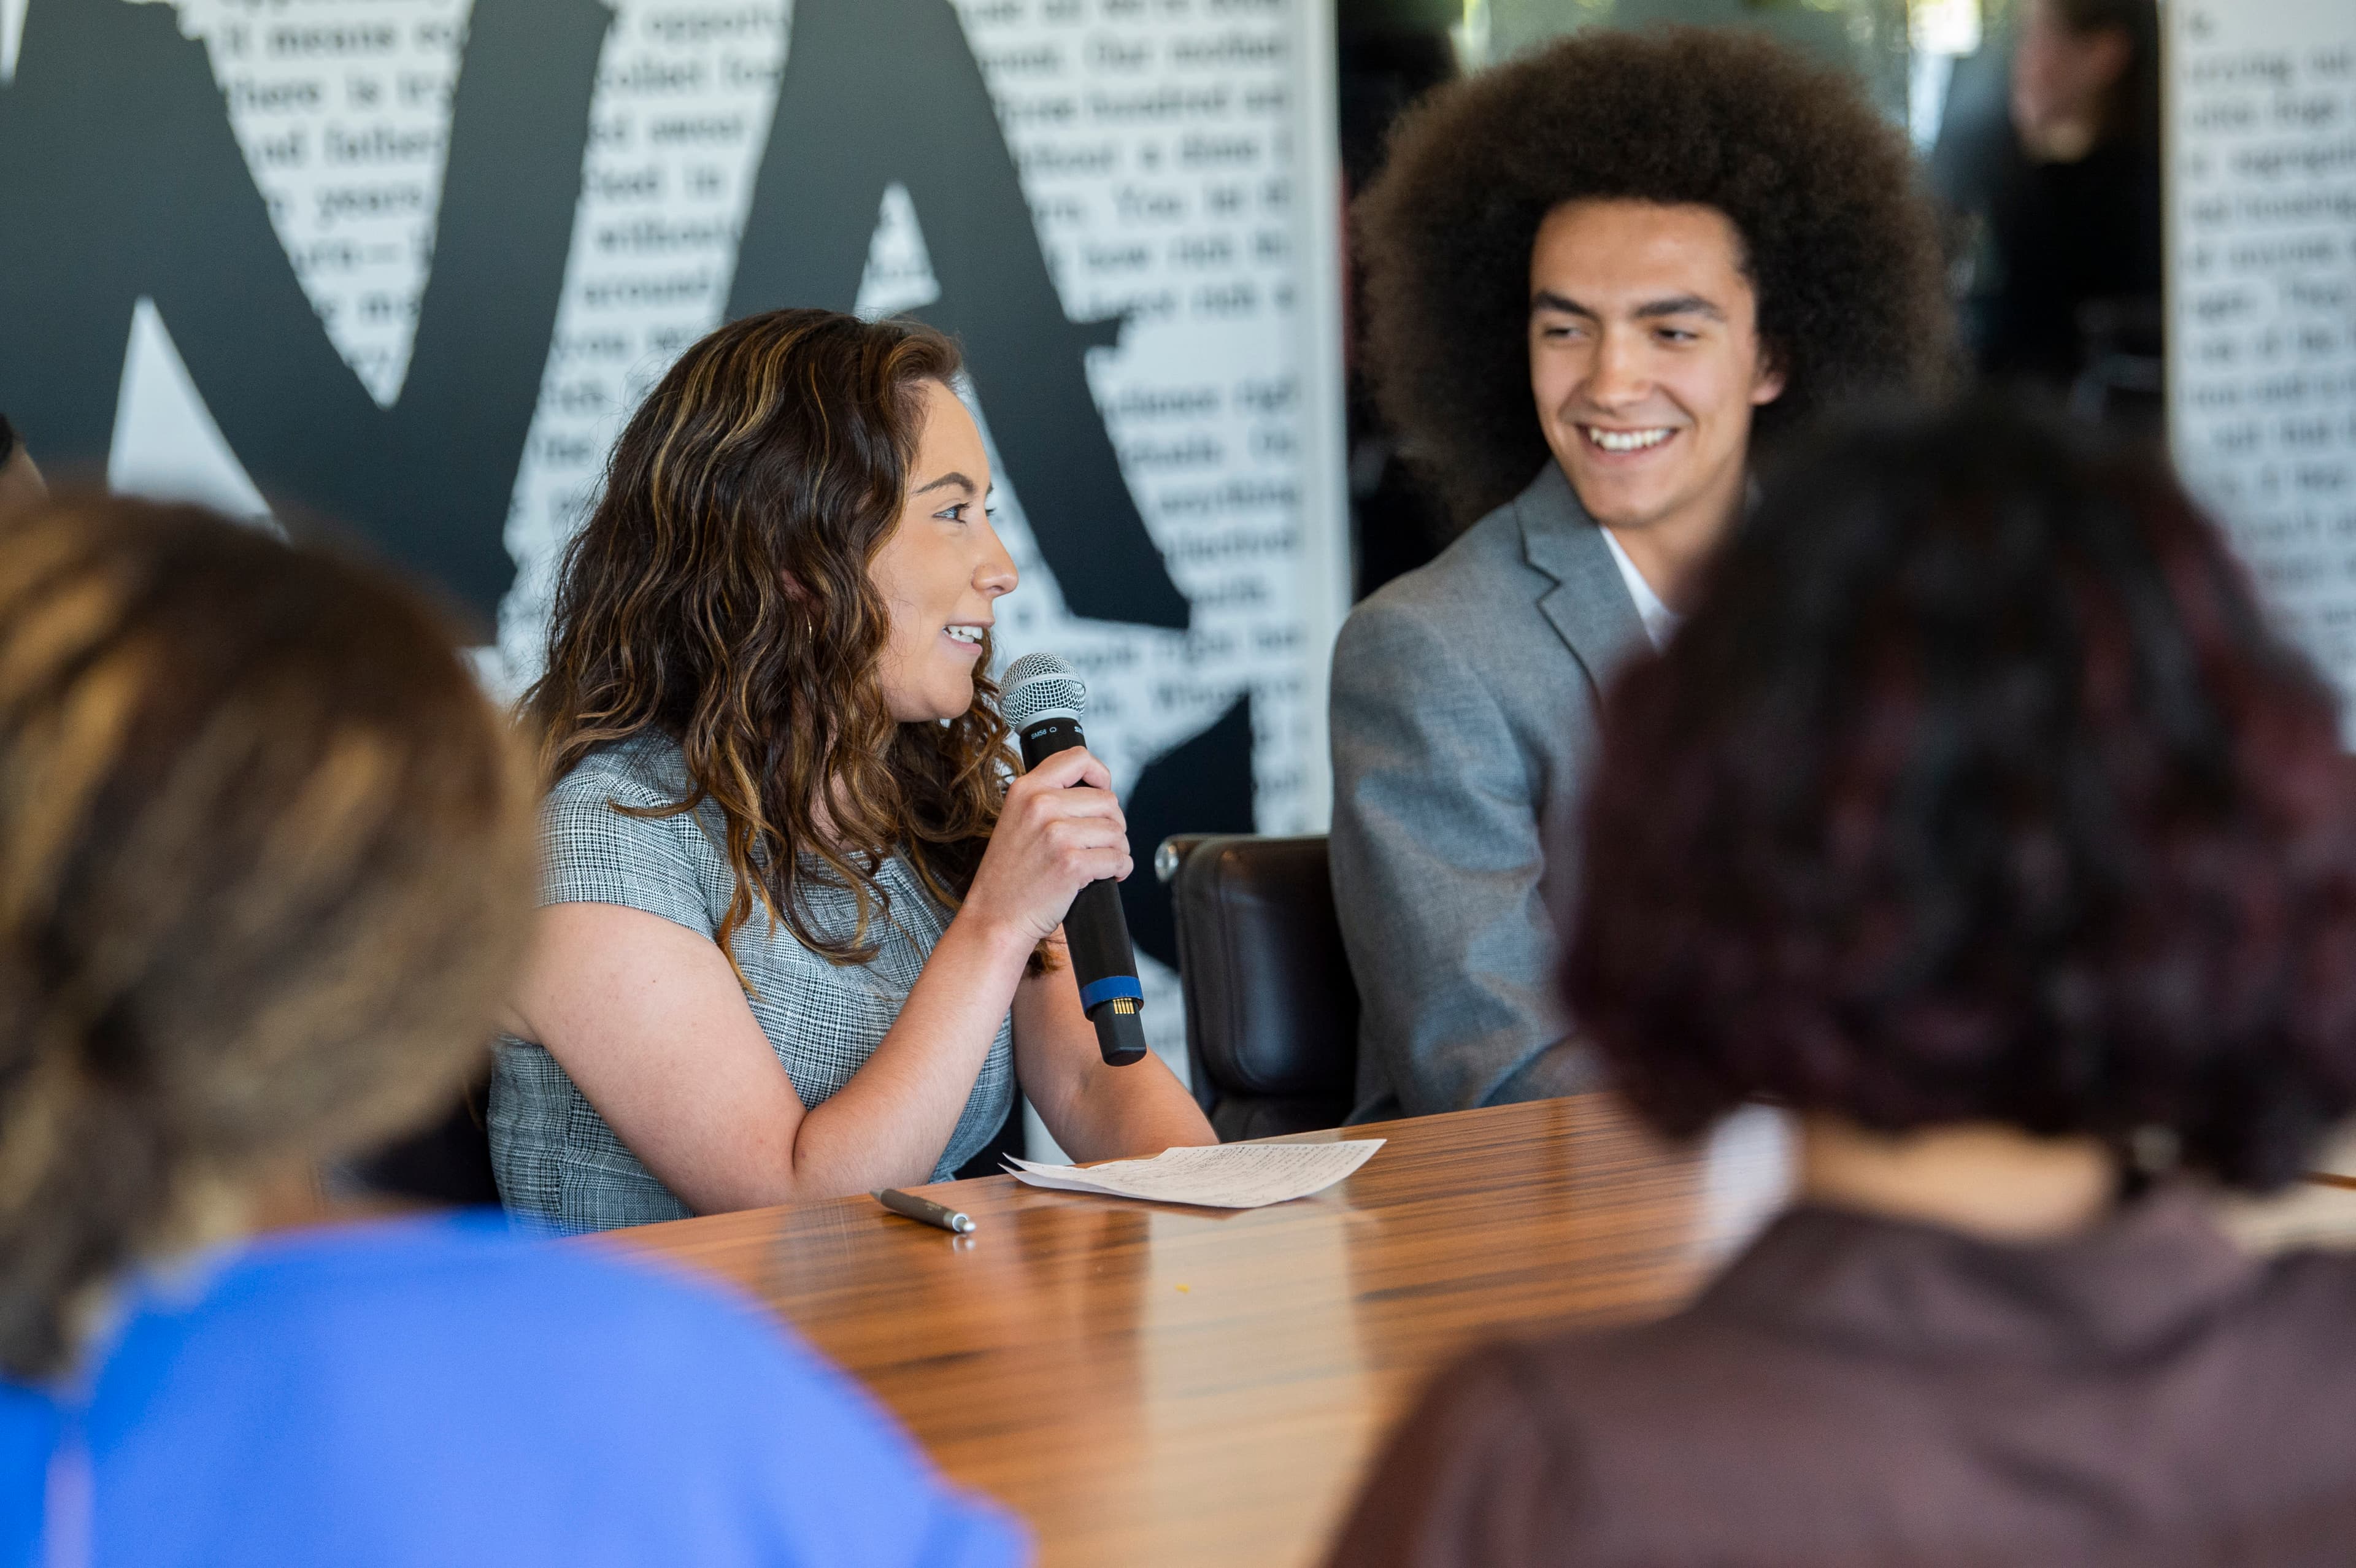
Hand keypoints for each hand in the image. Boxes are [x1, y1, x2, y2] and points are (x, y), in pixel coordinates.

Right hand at [960, 747, 1129, 947]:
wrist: (996, 918)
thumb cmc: (1009, 875)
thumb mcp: (1016, 820)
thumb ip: (1047, 798)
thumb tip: (1096, 790)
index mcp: (1026, 789)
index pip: (1077, 757)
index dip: (1100, 773)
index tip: (1103, 790)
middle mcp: (1040, 805)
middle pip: (1108, 800)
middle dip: (1113, 824)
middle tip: (1101, 842)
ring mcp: (1057, 833)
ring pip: (1116, 830)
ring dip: (1118, 848)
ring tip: (1102, 861)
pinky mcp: (1072, 863)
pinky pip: (1118, 858)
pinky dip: (1121, 869)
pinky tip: (1108, 875)